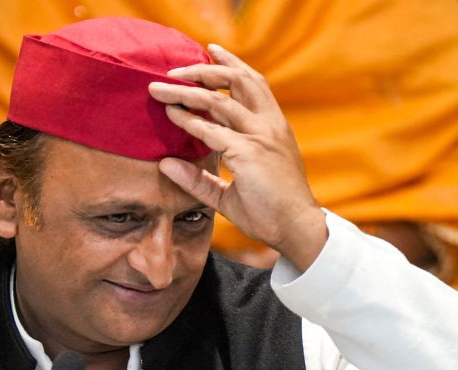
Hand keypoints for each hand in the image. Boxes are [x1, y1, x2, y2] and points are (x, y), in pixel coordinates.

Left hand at [148, 44, 326, 271]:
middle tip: (175, 68)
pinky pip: (213, 131)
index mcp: (273, 127)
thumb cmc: (268, 212)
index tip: (210, 51)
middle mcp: (269, 125)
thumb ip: (198, 179)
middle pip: (239, 80)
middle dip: (205, 69)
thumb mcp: (229, 193)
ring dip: (187, 89)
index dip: (231, 65)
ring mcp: (261, 137)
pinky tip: (172, 114)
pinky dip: (189, 121)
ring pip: (220, 100)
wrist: (296, 229)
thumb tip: (164, 164)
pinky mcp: (249, 153)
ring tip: (161, 86)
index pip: (253, 84)